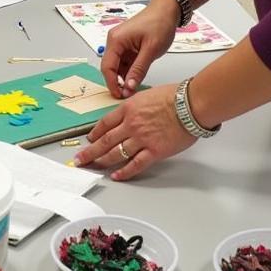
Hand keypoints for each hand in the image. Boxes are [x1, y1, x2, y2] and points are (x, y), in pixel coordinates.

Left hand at [74, 83, 195, 179]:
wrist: (190, 105)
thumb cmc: (175, 96)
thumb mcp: (146, 95)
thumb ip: (136, 107)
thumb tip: (131, 113)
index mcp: (128, 109)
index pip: (105, 123)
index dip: (95, 133)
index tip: (89, 139)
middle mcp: (131, 124)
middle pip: (105, 140)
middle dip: (90, 151)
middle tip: (80, 159)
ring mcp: (141, 139)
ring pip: (116, 153)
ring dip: (102, 161)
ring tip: (92, 167)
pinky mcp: (154, 152)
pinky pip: (135, 164)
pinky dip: (124, 172)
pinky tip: (116, 175)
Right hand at [100, 0, 178, 96]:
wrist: (167, 10)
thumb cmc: (159, 24)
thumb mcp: (150, 50)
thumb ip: (138, 69)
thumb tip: (129, 87)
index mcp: (116, 40)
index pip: (107, 67)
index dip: (112, 83)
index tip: (120, 96)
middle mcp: (114, 41)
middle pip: (110, 67)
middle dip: (117, 81)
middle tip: (128, 94)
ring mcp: (120, 42)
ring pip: (118, 65)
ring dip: (124, 76)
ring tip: (135, 86)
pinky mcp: (127, 44)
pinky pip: (124, 61)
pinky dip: (130, 70)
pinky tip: (137, 76)